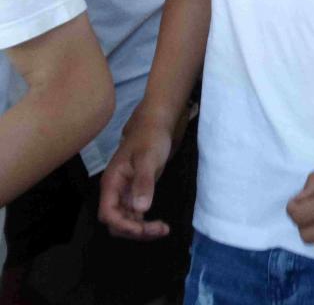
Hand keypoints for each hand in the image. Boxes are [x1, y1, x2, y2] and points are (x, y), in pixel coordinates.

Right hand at [98, 106, 184, 239]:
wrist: (155, 125)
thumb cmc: (150, 138)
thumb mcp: (148, 158)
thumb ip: (143, 182)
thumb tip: (141, 209)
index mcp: (112, 183)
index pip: (108, 213)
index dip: (123, 225)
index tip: (143, 228)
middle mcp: (115, 191)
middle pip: (116, 222)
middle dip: (134, 230)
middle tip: (159, 229)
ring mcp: (124, 194)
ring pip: (126, 221)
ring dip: (141, 230)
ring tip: (163, 229)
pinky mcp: (134, 194)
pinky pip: (135, 215)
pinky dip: (145, 223)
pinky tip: (160, 224)